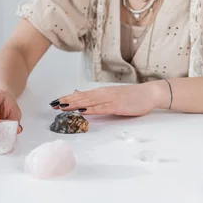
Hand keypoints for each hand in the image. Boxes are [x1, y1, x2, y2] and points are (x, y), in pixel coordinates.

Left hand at [51, 82, 168, 115]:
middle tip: (53, 104)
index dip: (67, 98)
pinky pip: (102, 108)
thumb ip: (96, 96)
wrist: (149, 93)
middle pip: (82, 97)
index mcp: (101, 92)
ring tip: (63, 106)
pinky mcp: (118, 106)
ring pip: (89, 101)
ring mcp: (110, 99)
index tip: (54, 101)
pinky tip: (83, 110)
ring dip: (75, 104)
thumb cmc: (132, 96)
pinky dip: (91, 109)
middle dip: (67, 101)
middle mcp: (103, 94)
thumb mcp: (111, 95)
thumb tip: (79, 94)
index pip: (81, 95)